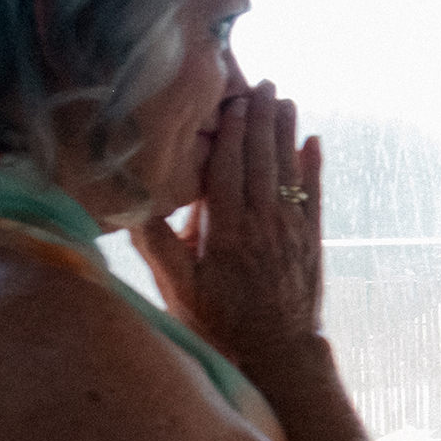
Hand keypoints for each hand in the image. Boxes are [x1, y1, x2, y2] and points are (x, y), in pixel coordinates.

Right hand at [132, 80, 323, 373]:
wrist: (276, 355)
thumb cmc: (219, 324)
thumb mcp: (178, 287)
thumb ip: (156, 244)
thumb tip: (126, 204)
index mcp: (228, 230)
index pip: (229, 168)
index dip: (232, 132)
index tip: (232, 100)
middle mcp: (263, 224)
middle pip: (262, 160)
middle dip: (262, 120)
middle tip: (262, 84)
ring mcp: (291, 231)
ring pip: (289, 172)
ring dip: (287, 134)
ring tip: (285, 100)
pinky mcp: (310, 242)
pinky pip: (313, 196)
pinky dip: (314, 167)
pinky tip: (313, 142)